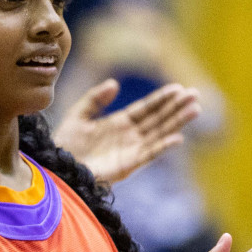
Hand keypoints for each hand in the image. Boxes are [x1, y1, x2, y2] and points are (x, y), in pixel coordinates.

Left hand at [53, 80, 200, 183]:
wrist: (57, 168)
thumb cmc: (64, 145)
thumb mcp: (77, 115)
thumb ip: (95, 99)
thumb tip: (115, 84)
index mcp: (118, 123)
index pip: (146, 108)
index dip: (162, 98)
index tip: (178, 88)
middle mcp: (128, 136)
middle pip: (158, 119)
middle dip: (176, 107)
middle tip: (195, 94)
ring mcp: (130, 150)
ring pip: (159, 133)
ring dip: (177, 122)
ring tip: (195, 109)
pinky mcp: (128, 165)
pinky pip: (149, 154)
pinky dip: (163, 146)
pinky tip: (178, 137)